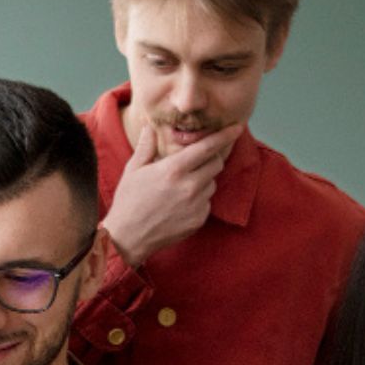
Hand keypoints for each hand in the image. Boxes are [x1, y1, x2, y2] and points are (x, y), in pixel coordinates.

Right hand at [100, 123, 242, 267]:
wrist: (128, 237)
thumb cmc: (128, 201)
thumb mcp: (133, 170)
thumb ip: (146, 147)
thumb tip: (150, 128)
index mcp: (174, 169)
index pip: (207, 147)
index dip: (224, 136)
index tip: (237, 127)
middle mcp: (189, 186)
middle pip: (216, 164)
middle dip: (211, 158)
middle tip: (196, 162)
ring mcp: (196, 205)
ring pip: (212, 184)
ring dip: (204, 180)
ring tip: (181, 187)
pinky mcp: (199, 220)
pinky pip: (207, 203)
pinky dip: (199, 199)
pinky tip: (180, 204)